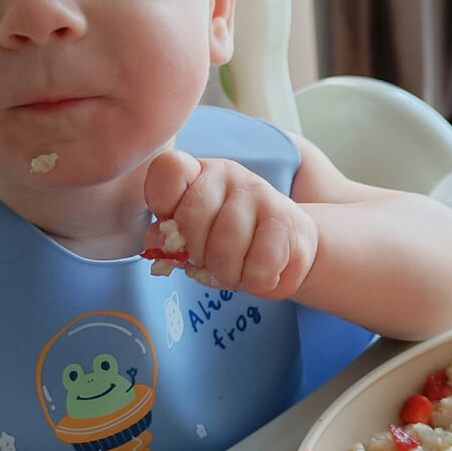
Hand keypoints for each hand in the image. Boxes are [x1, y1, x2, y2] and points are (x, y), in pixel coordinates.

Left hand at [143, 150, 317, 299]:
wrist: (290, 245)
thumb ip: (168, 238)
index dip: (163, 202)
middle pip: (191, 222)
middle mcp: (227, 174)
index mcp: (196, 173)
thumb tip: (160, 242)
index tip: (174, 228)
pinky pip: (257, 267)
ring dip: (227, 274)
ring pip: (224, 248)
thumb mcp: (193, 239)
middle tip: (209, 261)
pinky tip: (259, 271)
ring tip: (236, 269)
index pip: (170, 168)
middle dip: (197, 256)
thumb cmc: (231, 242)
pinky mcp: (285, 220)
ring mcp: (259, 192)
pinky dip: (254, 281)